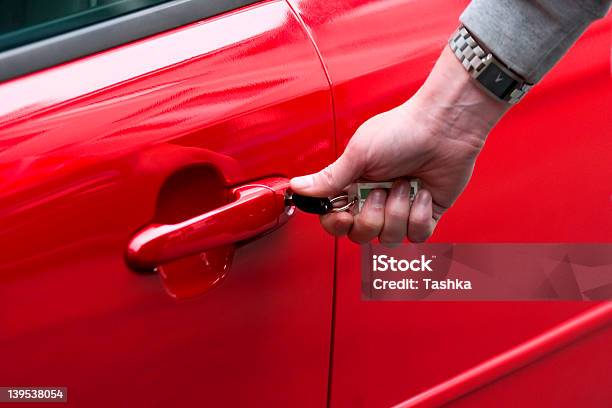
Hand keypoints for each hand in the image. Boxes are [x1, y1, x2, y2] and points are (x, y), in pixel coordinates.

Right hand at [290, 47, 507, 244]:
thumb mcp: (359, 154)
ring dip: (398, 211)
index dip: (337, 224)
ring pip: (390, 239)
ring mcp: (400, 209)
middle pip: (361, 236)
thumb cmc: (402, 131)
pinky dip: (420, 214)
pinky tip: (423, 191)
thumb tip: (297, 187)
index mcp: (354, 185)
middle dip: (372, 217)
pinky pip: (418, 235)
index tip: (344, 214)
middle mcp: (375, 201)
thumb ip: (329, 178)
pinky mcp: (425, 214)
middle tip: (380, 190)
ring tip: (406, 184)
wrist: (445, 127)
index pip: (335, 220)